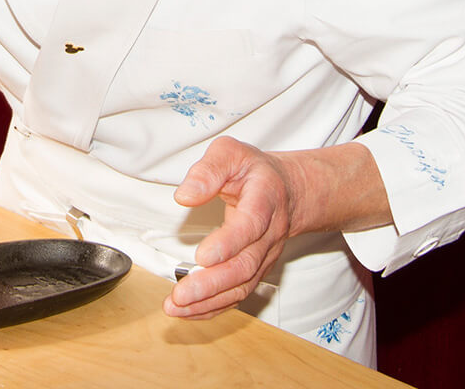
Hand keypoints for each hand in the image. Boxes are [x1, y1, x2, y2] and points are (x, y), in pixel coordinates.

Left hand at [164, 137, 298, 318]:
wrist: (288, 190)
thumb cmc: (254, 171)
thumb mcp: (231, 153)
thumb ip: (208, 170)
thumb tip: (185, 195)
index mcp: (264, 200)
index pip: (250, 226)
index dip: (228, 243)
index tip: (202, 256)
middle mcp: (269, 234)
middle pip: (245, 266)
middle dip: (212, 283)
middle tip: (181, 293)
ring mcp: (264, 256)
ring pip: (242, 286)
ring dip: (209, 301)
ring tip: (176, 306)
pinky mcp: (256, 270)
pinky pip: (238, 293)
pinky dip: (214, 306)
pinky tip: (189, 311)